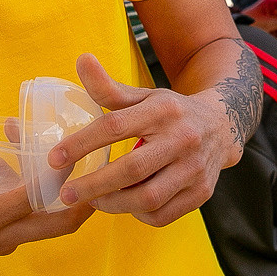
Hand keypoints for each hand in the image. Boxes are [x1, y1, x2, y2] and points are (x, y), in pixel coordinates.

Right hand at [0, 110, 92, 275]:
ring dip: (49, 191)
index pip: (40, 199)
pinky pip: (20, 219)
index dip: (63, 177)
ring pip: (41, 221)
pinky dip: (24, 195)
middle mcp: (1, 235)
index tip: (84, 153)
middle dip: (83, 198)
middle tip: (99, 167)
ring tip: (43, 149)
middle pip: (59, 223)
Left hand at [49, 53, 244, 226]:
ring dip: (113, 204)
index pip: (115, 127)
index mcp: (162, 110)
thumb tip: (81, 59)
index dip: (81, 144)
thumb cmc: (172, 112)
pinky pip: (162, 215)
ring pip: (148, 197)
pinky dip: (138, 215)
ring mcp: (195, 168)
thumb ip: (109, 88)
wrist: (222, 127)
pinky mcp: (202, 192)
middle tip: (66, 194)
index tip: (54, 159)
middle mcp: (182, 139)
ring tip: (94, 200)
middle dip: (93, 185)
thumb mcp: (144, 96)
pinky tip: (126, 205)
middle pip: (131, 169)